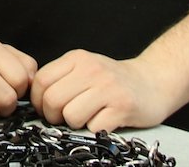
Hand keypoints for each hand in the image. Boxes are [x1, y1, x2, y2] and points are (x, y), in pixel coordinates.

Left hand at [31, 50, 172, 132]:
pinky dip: (95, 130)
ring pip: (71, 116)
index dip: (38, 101)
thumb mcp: (85, 67)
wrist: (153, 82)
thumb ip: (61, 77)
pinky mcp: (122, 107)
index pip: (41, 81)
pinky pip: (94, 127)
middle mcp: (92, 70)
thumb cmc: (113, 80)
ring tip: (86, 118)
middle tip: (63, 119)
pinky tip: (103, 121)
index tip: (46, 109)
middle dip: (53, 117)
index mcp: (78, 58)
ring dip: (74, 125)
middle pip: (53, 100)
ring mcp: (108, 88)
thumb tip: (35, 100)